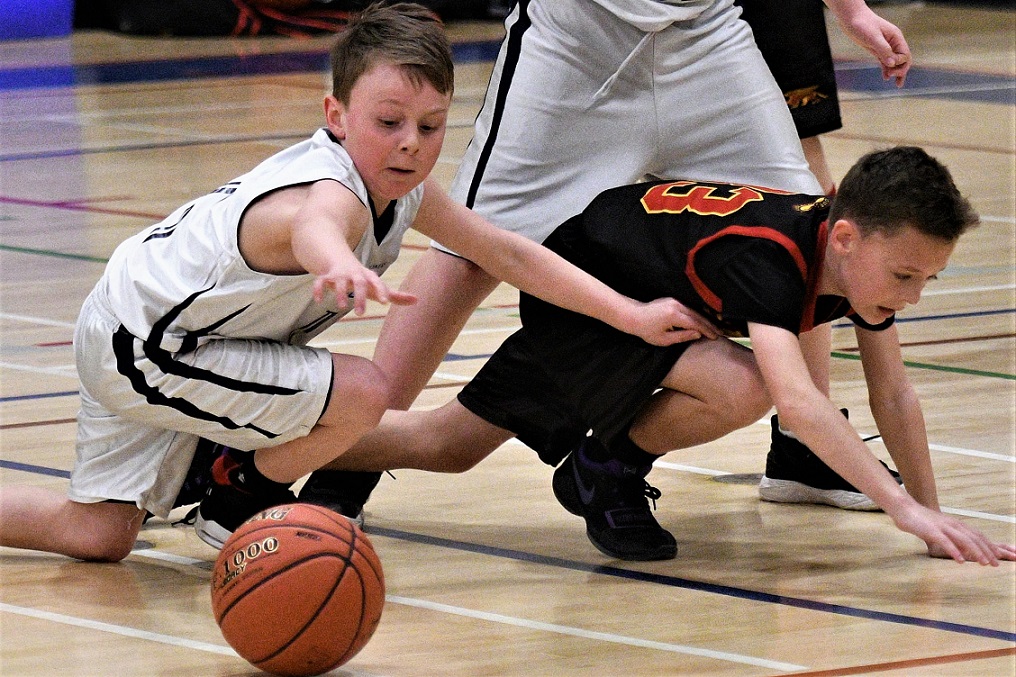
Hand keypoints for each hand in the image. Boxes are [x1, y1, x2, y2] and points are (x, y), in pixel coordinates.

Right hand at [313, 265, 416, 313]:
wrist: (339, 258)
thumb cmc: (363, 278)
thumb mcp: (378, 285)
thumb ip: (396, 296)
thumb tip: (417, 300)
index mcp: (368, 277)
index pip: (377, 282)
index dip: (381, 291)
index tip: (384, 302)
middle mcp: (355, 275)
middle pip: (359, 283)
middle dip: (360, 297)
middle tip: (361, 314)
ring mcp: (340, 275)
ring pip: (339, 282)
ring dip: (340, 293)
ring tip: (342, 306)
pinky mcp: (326, 277)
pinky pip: (320, 281)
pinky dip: (318, 290)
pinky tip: (318, 301)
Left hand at [629, 298, 720, 346]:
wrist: (634, 316)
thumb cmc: (647, 331)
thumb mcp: (664, 339)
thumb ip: (682, 337)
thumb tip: (698, 334)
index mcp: (674, 316)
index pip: (695, 323)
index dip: (706, 330)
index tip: (715, 337)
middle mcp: (676, 305)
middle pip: (698, 316)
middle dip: (709, 325)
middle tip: (720, 333)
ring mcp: (675, 301)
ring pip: (694, 311)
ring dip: (705, 319)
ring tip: (714, 328)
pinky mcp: (673, 300)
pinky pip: (689, 308)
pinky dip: (697, 315)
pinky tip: (703, 321)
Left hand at [830, 2, 911, 86]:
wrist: (851, 18)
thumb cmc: (862, 24)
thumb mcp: (873, 37)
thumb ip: (883, 50)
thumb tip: (892, 63)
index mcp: (896, 37)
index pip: (905, 54)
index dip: (900, 63)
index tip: (890, 66)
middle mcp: (893, 42)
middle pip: (902, 59)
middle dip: (901, 70)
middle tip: (894, 80)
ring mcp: (885, 46)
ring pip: (894, 61)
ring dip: (896, 72)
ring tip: (897, 84)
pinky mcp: (876, 49)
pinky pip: (884, 61)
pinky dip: (886, 69)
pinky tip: (885, 77)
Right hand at [891, 502, 1013, 564]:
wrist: (904, 508)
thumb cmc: (922, 521)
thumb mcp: (941, 530)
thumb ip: (953, 539)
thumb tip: (965, 552)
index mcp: (957, 525)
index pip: (979, 536)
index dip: (992, 546)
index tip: (1003, 556)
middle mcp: (954, 525)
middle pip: (975, 538)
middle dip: (989, 551)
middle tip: (998, 564)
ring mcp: (943, 527)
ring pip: (964, 540)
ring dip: (976, 552)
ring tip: (985, 563)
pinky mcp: (931, 530)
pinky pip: (945, 542)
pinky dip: (954, 551)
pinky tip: (960, 561)